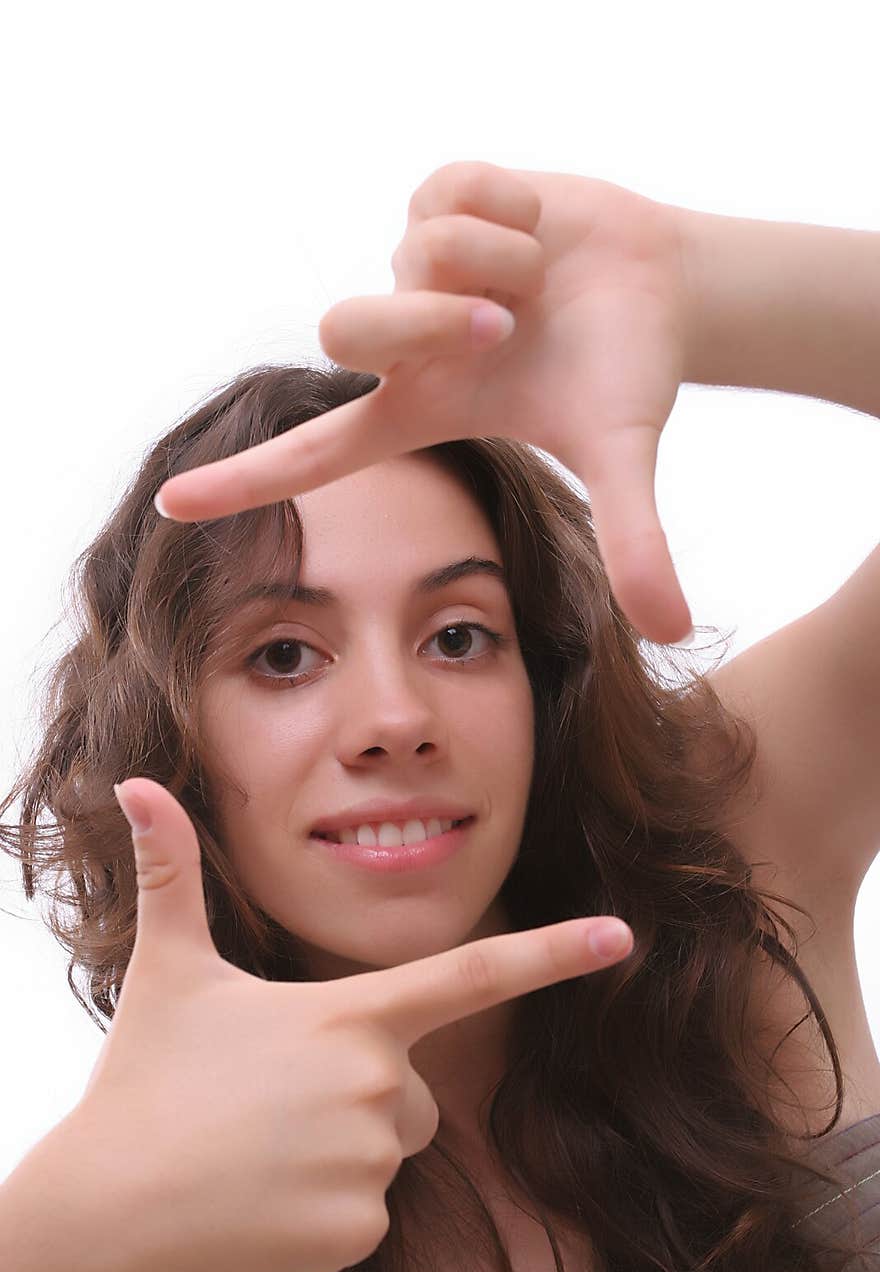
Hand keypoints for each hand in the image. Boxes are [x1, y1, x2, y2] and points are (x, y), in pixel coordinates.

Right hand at [68, 777, 632, 1271]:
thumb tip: (134, 784)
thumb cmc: (146, 1081)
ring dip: (339, 1152)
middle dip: (364, 1093)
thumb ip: (171, 874)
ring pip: (389, 1151)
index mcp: (349, 1014)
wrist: (109, 1208)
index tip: (622, 936)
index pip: (472, 975)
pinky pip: (369, 1212)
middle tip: (276, 1104)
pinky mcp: (359, 1231)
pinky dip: (324, 1210)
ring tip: (262, 1150)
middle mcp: (376, 1084)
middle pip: (413, 1089)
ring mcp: (370, 1163)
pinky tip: (266, 1201)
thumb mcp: (170, 970)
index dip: (554, 952)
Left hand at [154, 162, 694, 643]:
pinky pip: (449, 191)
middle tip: (512, 325)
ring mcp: (413, 268)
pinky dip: (513, 207)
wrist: (663, 284)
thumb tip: (671, 630)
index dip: (246, 482)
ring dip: (500, 262)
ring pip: (415, 251)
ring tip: (539, 279)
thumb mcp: (624, 456)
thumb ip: (637, 543)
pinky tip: (537, 228)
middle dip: (434, 321)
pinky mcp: (437, 198)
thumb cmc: (625, 374)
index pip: (315, 454)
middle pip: (345, 330)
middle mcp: (404, 344)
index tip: (173, 507)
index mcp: (423, 411)